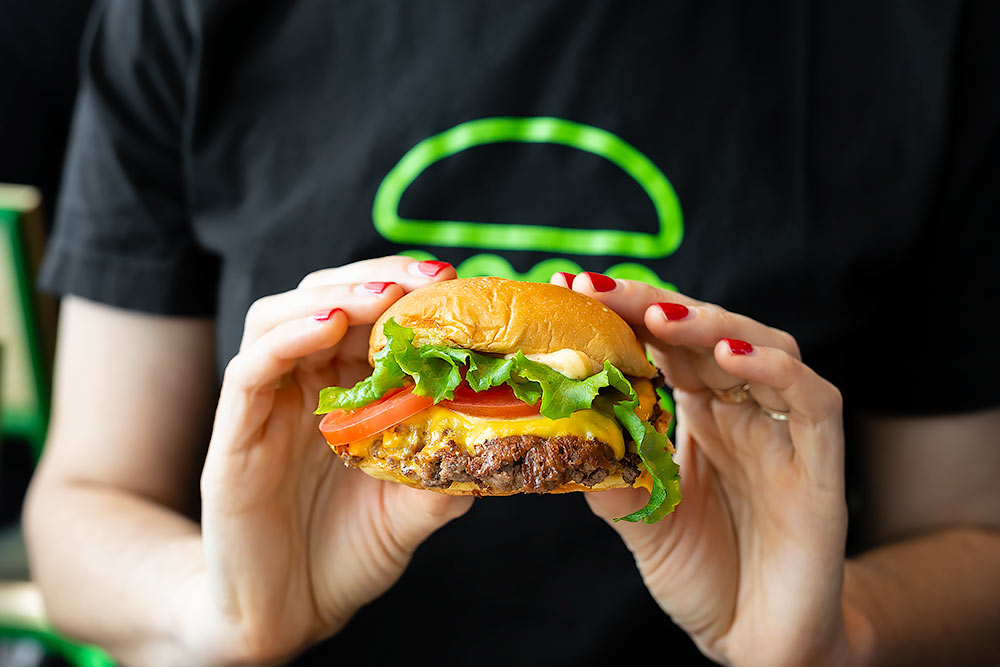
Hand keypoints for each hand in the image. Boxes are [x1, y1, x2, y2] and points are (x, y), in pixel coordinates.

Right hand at [186, 256, 470, 664]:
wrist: (285, 616)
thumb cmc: (345, 555)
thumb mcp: (412, 509)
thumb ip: (446, 470)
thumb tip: (500, 433)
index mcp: (342, 394)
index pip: (367, 318)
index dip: (406, 293)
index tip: (455, 283)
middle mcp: (300, 388)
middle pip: (324, 300)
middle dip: (378, 279)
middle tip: (430, 276)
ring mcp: (263, 408)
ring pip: (278, 318)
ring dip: (333, 296)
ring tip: (385, 294)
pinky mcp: (232, 438)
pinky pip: (249, 371)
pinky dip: (287, 339)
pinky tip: (329, 328)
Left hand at [552, 272, 850, 666]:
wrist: (755, 641)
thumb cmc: (704, 574)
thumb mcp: (644, 521)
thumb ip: (613, 477)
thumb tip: (565, 433)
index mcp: (701, 415)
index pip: (666, 346)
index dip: (626, 314)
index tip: (573, 290)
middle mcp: (744, 412)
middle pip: (709, 334)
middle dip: (654, 305)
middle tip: (598, 289)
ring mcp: (785, 433)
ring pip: (766, 350)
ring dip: (713, 325)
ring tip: (659, 315)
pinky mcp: (822, 465)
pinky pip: (812, 402)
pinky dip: (776, 372)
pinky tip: (730, 357)